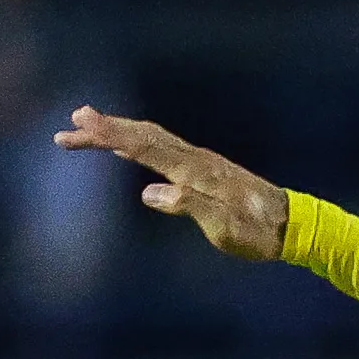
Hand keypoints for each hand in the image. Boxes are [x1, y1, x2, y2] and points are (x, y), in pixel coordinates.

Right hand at [56, 107, 287, 260]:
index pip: (144, 146)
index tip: (79, 126)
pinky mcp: (204, 170)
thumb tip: (150, 193)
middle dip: (104, 130)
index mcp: (194, 170)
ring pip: (151, 140)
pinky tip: (125, 149)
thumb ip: (189, 207)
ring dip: (117, 133)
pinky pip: (162, 150)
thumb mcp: (224, 228)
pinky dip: (137, 144)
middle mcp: (194, 159)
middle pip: (142, 136)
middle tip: (68, 126)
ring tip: (85, 126)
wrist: (290, 225)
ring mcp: (199, 162)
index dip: (109, 135)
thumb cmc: (257, 232)